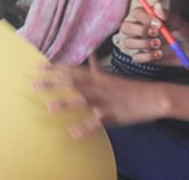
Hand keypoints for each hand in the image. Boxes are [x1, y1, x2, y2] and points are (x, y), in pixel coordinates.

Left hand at [36, 55, 164, 138]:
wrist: (153, 96)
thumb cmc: (131, 87)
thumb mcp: (112, 76)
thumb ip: (97, 68)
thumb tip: (90, 55)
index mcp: (99, 77)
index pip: (73, 70)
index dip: (55, 68)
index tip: (38, 67)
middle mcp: (99, 86)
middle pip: (73, 82)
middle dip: (53, 83)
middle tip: (35, 84)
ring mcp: (105, 100)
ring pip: (83, 100)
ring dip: (66, 103)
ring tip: (50, 106)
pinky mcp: (112, 115)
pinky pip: (96, 122)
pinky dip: (84, 127)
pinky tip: (72, 132)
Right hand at [120, 3, 188, 67]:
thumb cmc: (185, 33)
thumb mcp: (179, 24)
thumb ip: (168, 16)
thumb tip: (157, 5)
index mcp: (148, 17)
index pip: (136, 13)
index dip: (144, 18)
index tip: (159, 23)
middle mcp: (141, 29)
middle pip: (126, 27)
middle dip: (140, 30)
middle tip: (157, 34)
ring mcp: (141, 43)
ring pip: (128, 42)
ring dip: (142, 43)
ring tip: (159, 45)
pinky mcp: (144, 57)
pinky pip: (136, 58)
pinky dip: (147, 57)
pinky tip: (159, 55)